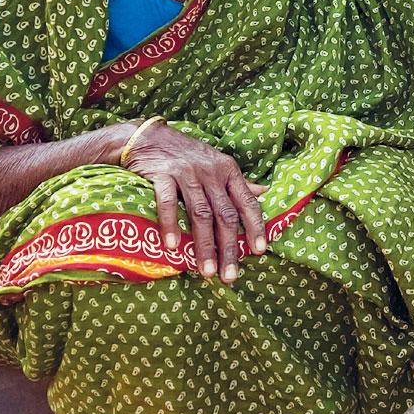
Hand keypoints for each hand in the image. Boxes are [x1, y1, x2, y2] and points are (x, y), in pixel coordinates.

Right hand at [120, 124, 268, 283]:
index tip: (259, 251)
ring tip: (206, 271)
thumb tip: (265, 192)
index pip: (247, 202)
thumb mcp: (217, 164)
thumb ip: (239, 183)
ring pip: (200, 214)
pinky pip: (168, 203)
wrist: (148, 137)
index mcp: (228, 171)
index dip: (255, 227)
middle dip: (229, 248)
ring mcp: (187, 173)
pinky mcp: (162, 174)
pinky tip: (173, 247)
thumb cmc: (187, 155)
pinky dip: (171, 225)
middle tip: (230, 276)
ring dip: (204, 245)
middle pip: (224, 214)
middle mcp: (211, 172)